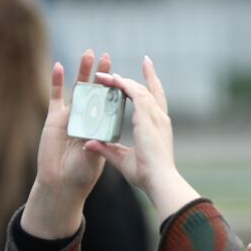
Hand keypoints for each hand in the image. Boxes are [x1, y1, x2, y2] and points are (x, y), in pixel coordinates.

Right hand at [21, 49, 112, 238]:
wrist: (61, 185)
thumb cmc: (81, 176)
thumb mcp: (98, 159)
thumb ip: (100, 146)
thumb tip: (102, 136)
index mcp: (103, 128)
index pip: (114, 104)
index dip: (119, 90)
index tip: (125, 78)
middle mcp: (88, 120)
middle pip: (98, 92)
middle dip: (104, 75)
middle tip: (108, 57)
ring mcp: (71, 117)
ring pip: (78, 90)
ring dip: (83, 72)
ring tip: (89, 54)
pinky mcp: (54, 119)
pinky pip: (56, 97)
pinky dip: (56, 82)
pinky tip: (59, 67)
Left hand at [86, 57, 199, 221]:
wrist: (160, 180)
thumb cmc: (148, 176)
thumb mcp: (123, 159)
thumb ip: (107, 149)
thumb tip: (90, 144)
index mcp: (159, 128)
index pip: (156, 101)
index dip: (152, 85)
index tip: (147, 70)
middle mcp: (160, 119)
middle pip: (149, 90)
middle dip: (139, 77)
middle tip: (120, 70)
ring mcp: (155, 116)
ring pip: (138, 89)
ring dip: (120, 80)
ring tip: (103, 74)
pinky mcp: (147, 116)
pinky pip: (133, 92)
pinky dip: (121, 83)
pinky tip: (109, 78)